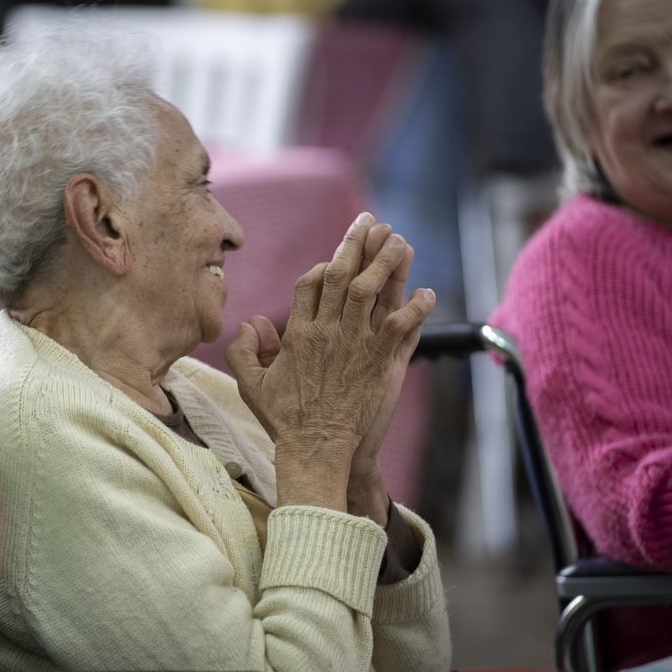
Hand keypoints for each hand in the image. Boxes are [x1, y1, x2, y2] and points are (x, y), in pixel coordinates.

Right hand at [225, 213, 434, 510]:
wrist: (315, 450)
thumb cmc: (283, 421)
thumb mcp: (250, 385)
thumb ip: (244, 350)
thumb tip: (252, 322)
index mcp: (297, 335)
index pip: (310, 283)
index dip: (325, 266)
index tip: (336, 257)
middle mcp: (326, 333)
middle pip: (342, 275)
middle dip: (356, 244)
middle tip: (370, 221)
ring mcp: (354, 346)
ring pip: (371, 291)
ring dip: (387, 263)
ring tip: (400, 240)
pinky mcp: (378, 362)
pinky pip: (399, 326)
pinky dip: (415, 307)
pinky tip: (427, 292)